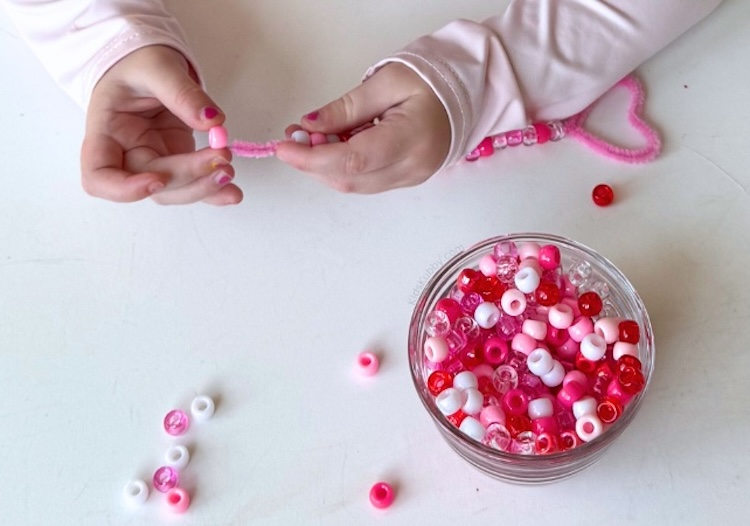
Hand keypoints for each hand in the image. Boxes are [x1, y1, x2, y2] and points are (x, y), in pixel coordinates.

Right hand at [81, 45, 241, 204]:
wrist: (148, 65)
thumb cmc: (137, 64)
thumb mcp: (156, 66)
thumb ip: (181, 93)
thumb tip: (212, 122)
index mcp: (106, 132)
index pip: (99, 176)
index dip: (124, 189)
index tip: (158, 179)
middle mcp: (126, 154)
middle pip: (152, 184)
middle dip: (188, 176)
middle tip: (221, 158)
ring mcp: (154, 161)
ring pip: (175, 191)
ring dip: (204, 188)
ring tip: (229, 171)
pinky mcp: (177, 161)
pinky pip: (194, 184)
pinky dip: (214, 191)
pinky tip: (232, 192)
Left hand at [275, 63, 449, 193]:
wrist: (462, 96)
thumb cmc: (429, 82)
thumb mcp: (386, 82)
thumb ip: (346, 108)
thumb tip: (309, 126)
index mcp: (412, 138)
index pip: (354, 160)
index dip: (313, 158)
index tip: (284, 147)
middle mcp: (412, 167)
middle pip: (350, 179)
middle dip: (313, 162)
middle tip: (294, 136)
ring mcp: (410, 178)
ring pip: (354, 185)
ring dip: (324, 166)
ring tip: (312, 138)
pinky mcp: (405, 180)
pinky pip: (365, 181)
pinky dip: (342, 167)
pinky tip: (336, 146)